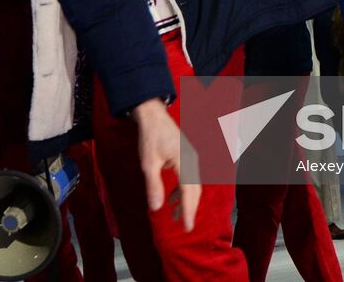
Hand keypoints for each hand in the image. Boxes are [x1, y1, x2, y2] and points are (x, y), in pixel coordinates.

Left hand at [132, 99, 198, 230]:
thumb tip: (156, 208)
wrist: (153, 116)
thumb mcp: (148, 163)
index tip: (188, 227)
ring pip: (192, 185)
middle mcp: (192, 161)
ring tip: (175, 215)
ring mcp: (190, 158)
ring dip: (185, 200)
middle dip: (190, 208)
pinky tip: (171, 198)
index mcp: (184, 162)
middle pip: (195, 190)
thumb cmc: (150, 137)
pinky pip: (188, 178)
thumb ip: (153, 186)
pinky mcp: (186, 157)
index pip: (189, 192)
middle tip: (184, 226)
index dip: (189, 211)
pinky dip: (182, 190)